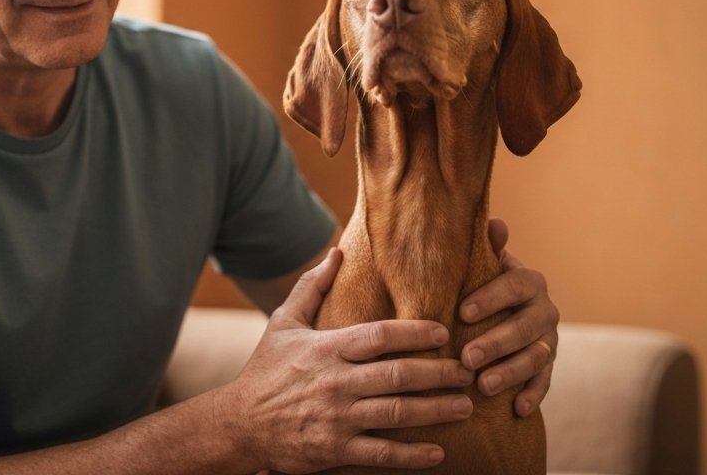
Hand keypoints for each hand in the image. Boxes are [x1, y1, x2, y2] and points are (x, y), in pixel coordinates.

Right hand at [219, 248, 475, 472]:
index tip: (444, 333)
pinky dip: (412, 455)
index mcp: (326, 349)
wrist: (237, 425)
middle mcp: (335, 383)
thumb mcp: (282, 324)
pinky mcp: (334, 451)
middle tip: (468, 371)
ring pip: (396, 413)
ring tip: (465, 405)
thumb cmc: (264, 371)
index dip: (415, 333)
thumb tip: (336, 251)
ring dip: (435, 410)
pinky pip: (381, 454)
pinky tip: (439, 452)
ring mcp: (336, 419)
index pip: (379, 336)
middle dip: (439, 373)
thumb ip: (312, 287)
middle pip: (398, 374)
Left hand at [457, 218, 559, 417]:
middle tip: (467, 358)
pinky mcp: (549, 366)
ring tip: (483, 386)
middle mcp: (545, 310)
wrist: (502, 312)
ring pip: (536, 357)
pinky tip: (518, 410)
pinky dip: (533, 396)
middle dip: (496, 343)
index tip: (462, 312)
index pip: (514, 285)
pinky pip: (545, 382)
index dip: (490, 298)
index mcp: (529, 281)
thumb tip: (496, 223)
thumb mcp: (483, 266)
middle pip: (525, 326)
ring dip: (511, 372)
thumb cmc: (483, 285)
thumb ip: (488, 248)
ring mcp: (550, 339)